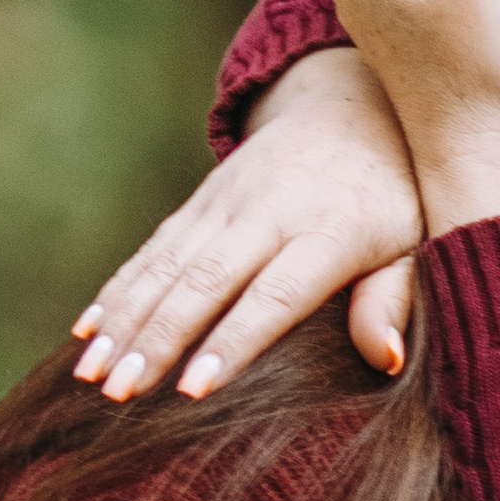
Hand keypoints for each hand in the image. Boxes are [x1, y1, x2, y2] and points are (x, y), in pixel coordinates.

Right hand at [70, 48, 419, 402]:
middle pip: (205, 283)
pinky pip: (152, 250)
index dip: (232, 342)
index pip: (274, 297)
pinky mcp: (201, 202)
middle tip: (120, 393)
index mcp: (328, 234)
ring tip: (89, 374)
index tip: (193, 389)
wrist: (354, 108)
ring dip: (123, 320)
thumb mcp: (414, 244)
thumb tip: (388, 362)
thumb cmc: (395, 198)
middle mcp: (267, 214)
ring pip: (166, 267)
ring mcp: (226, 204)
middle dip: (157, 340)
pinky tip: (85, 331)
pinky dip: (117, 290)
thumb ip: (393, 300)